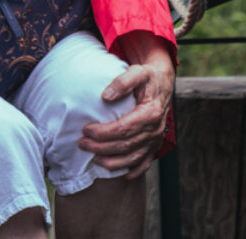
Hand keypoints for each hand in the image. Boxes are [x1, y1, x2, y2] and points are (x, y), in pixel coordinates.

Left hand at [78, 31, 174, 178]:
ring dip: (112, 162)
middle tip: (82, 144)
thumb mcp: (137, 72)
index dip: (103, 133)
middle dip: (101, 148)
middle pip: (125, 146)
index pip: (123, 129)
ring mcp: (156, 140)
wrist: (163, 82)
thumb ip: (122, 82)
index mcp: (150, 113)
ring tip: (93, 158)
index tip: (86, 129)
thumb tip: (105, 96)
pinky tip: (120, 172)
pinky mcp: (155, 145)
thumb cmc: (147, 76)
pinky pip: (145, 163)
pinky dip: (132, 171)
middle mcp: (155, 130)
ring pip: (133, 158)